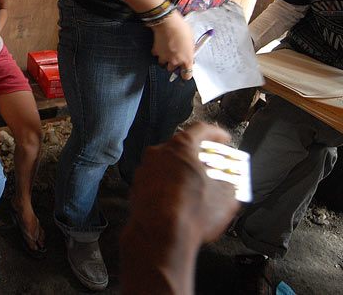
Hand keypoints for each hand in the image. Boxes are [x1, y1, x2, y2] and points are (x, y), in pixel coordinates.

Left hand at [126, 122, 239, 244]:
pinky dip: (169, 187)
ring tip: (197, 187)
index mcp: (180, 147)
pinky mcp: (136, 189)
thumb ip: (229, 182)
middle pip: (181, 149)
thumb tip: (229, 183)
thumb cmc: (192, 210)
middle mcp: (158, 153)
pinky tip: (180, 200)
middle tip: (212, 166)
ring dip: (182, 173)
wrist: (158, 234)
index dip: (216, 134)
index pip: (200, 130)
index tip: (224, 139)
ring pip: (167, 166)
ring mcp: (144, 171)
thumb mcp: (225, 196)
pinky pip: (157, 182)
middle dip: (198, 157)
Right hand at [150, 11, 194, 79]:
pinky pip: (157, 55)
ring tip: (167, 51)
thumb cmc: (182, 30)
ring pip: (163, 64)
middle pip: (172, 69)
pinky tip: (161, 45)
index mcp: (187, 59)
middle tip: (174, 56)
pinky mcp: (156, 52)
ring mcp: (164, 58)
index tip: (184, 71)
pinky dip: (158, 51)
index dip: (185, 74)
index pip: (186, 75)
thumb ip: (190, 50)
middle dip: (173, 64)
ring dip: (164, 59)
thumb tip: (188, 53)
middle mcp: (175, 61)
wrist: (169, 24)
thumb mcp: (191, 41)